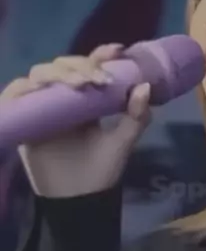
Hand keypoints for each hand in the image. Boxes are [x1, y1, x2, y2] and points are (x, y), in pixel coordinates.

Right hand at [0, 45, 150, 196]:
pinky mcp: (24, 119)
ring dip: (57, 73)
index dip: (100, 55)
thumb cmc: (100, 171)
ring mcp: (42, 107)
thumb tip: (144, 86)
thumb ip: (136, 117)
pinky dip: (22, 88)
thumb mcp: (123, 143)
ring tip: (77, 84)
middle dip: (81, 66)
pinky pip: (15, 95)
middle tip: (97, 80)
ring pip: (40, 74)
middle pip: (63, 65)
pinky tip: (37, 89)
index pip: (90, 67)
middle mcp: (63, 97)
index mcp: (87, 98)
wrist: (78, 199)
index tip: (117, 51)